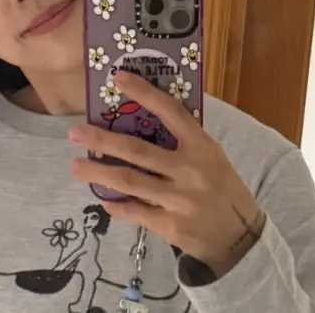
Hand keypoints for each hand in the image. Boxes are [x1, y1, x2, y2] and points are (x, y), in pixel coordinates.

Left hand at [68, 71, 265, 276]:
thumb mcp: (212, 158)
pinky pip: (134, 211)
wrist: (240, 237)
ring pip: (129, 182)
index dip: (144, 93)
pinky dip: (116, 205)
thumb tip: (141, 119)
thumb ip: (183, 141)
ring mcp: (178, 199)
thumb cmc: (222, 189)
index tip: (118, 78)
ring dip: (98, 174)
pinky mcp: (169, 225)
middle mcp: (189, 170)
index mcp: (202, 147)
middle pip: (137, 150)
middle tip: (74, 133)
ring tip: (74, 167)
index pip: (171, 112)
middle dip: (102, 141)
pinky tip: (103, 199)